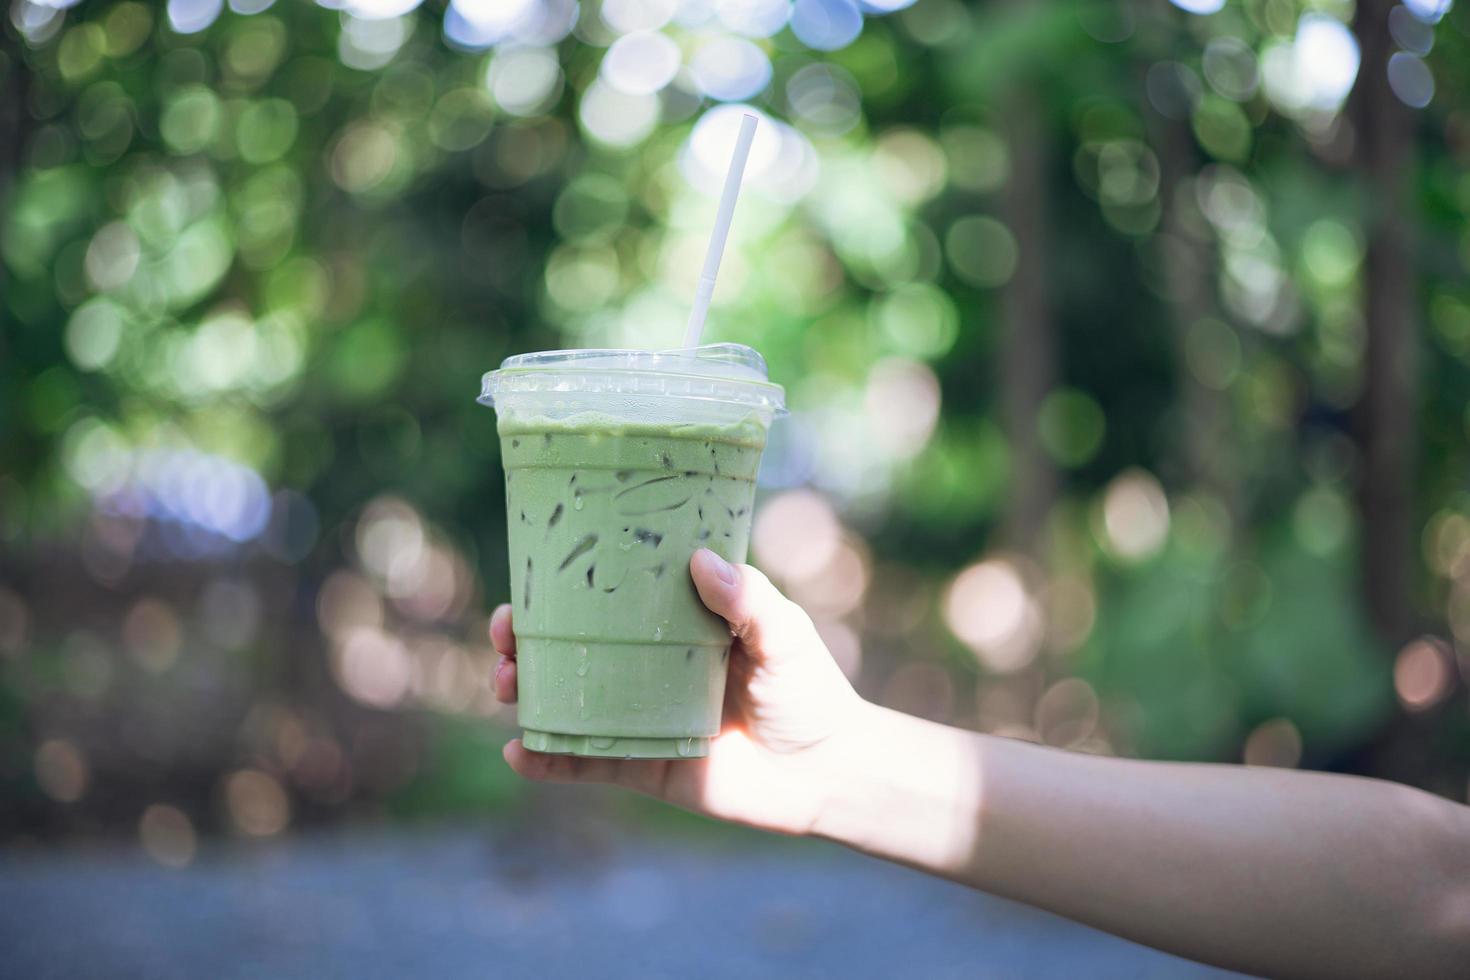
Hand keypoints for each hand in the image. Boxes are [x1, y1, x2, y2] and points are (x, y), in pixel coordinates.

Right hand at [492, 548, 866, 834]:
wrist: (828, 772)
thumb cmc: (810, 690)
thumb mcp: (785, 635)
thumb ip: (748, 600)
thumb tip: (699, 560)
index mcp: (673, 624)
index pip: (607, 598)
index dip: (563, 587)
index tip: (531, 573)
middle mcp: (645, 667)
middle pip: (568, 648)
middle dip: (523, 640)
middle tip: (504, 633)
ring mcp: (638, 716)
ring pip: (564, 701)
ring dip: (523, 691)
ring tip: (504, 684)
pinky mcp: (641, 766)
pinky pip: (582, 763)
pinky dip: (546, 761)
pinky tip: (518, 752)